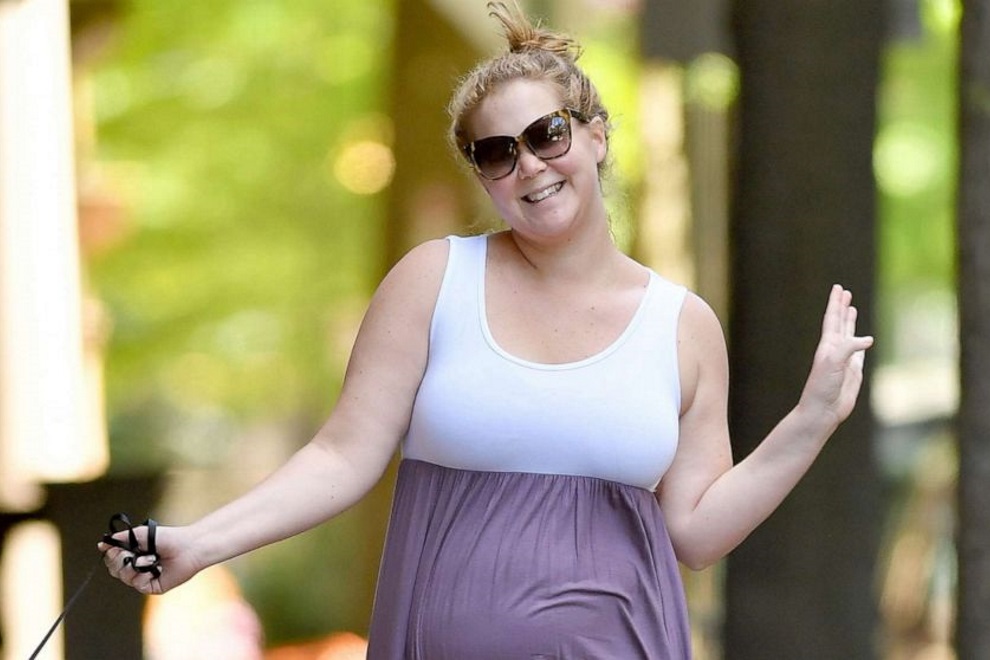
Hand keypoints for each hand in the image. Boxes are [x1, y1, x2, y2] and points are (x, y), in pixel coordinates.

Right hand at [99, 524, 200, 594]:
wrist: (188, 547)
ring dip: (135, 565)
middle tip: (130, 553)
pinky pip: (138, 584)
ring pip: (125, 577)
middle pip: (114, 570)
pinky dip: (144, 574)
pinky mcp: (152, 587)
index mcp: (133, 554)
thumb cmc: (168, 538)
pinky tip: (155, 567)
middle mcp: (137, 567)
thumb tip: (102, 544)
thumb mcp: (140, 534)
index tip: (113, 548)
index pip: (112, 559)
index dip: (111, 555)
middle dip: (120, 561)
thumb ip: (121, 539)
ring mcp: (144, 577)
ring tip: (151, 558)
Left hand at [798, 285, 873, 428]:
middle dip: (841, 306)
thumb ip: (848, 347)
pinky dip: (862, 342)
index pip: (832, 318)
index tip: (838, 287)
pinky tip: (865, 337)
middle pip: (839, 322)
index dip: (835, 303)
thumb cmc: (822, 386)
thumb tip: (868, 339)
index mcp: (827, 345)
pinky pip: (859, 352)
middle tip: (844, 291)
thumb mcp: (833, 363)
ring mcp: (845, 360)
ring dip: (850, 321)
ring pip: (848, 335)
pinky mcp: (854, 371)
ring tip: (851, 307)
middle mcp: (835, 350)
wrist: (822, 410)